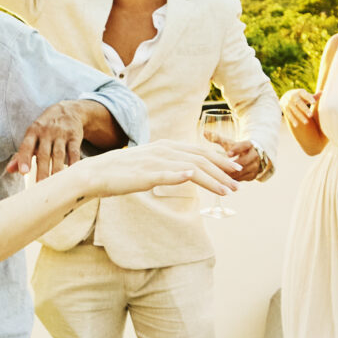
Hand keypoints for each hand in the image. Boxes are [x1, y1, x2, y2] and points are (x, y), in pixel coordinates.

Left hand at [8, 100, 92, 178]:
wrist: (68, 110)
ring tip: (54, 185)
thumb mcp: (32, 136)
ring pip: (58, 154)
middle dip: (42, 170)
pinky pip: (74, 152)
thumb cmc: (45, 128)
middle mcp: (47, 132)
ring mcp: (61, 134)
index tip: (23, 172)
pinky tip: (71, 174)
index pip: (27, 146)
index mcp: (33, 132)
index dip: (24, 159)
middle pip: (43, 154)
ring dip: (56, 170)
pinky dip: (73, 163)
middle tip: (39, 186)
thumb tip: (9, 170)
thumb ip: (21, 154)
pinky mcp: (74, 137)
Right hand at [69, 140, 236, 201]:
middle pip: (201, 158)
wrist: (97, 174)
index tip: (236, 169)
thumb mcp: (152, 164)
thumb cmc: (125, 172)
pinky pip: (165, 174)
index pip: (200, 151)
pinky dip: (179, 175)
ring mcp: (155, 162)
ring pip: (190, 168)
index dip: (220, 159)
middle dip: (223, 171)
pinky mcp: (145, 174)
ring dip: (211, 180)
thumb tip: (189, 172)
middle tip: (239, 182)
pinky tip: (192, 178)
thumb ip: (170, 165)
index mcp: (167, 146)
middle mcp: (164, 150)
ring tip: (227, 190)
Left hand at [220, 138, 267, 181]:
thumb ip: (217, 138)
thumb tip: (203, 132)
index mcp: (248, 145)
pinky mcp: (253, 175)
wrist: (254, 156)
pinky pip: (242, 179)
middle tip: (220, 169)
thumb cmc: (238, 148)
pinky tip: (223, 182)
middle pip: (244, 162)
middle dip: (232, 166)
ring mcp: (255, 166)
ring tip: (219, 177)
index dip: (236, 150)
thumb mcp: (230, 143)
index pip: (244, 146)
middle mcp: (254, 155)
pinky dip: (233, 181)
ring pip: (242, 172)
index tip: (227, 154)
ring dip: (231, 175)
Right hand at [281, 88, 317, 128]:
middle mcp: (292, 96)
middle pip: (299, 103)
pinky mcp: (284, 108)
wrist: (285, 96)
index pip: (305, 95)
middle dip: (305, 109)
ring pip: (294, 110)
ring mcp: (288, 102)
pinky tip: (296, 125)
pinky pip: (288, 114)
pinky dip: (292, 120)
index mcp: (299, 92)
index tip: (314, 103)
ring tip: (306, 122)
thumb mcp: (305, 95)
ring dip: (300, 116)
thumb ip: (313, 96)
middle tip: (311, 115)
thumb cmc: (300, 97)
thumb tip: (322, 92)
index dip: (309, 98)